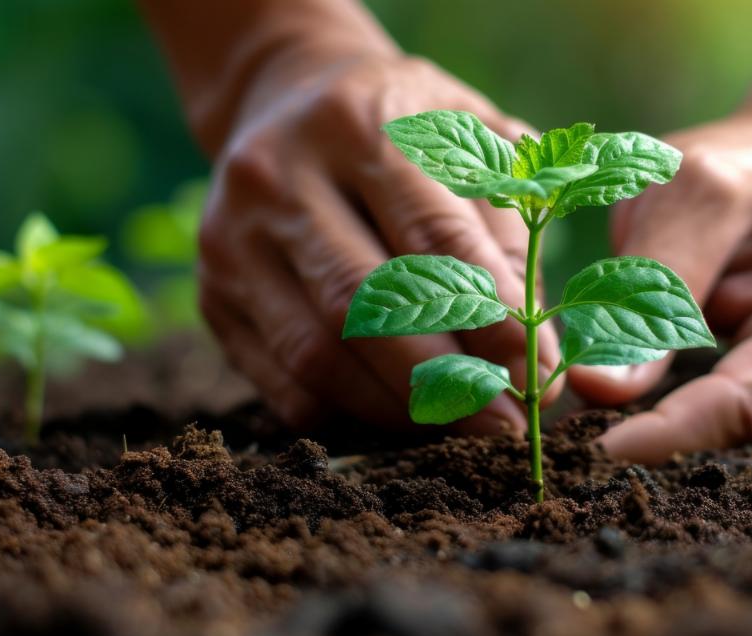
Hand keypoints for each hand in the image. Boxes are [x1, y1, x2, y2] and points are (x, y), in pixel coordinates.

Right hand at [198, 55, 561, 431]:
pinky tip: (398, 414)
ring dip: (398, 408)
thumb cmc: (408, 126)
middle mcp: (282, 176)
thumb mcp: (473, 142)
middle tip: (502, 426)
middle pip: (363, 305)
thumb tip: (531, 359)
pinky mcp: (213, 292)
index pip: (435, 240)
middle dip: (442, 380)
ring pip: (317, 353)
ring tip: (458, 425)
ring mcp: (233, 237)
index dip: (491, 320)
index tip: (538, 378)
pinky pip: (281, 380)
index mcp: (362, 124)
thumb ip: (511, 234)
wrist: (288, 93)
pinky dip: (346, 413)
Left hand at [570, 115, 751, 461]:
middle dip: (665, 429)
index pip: (748, 406)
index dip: (672, 434)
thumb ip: (647, 293)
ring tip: (631, 375)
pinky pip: (750, 432)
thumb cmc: (747, 173)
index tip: (600, 451)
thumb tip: (593, 386)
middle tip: (586, 415)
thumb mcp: (691, 199)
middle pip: (744, 434)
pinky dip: (702, 418)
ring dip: (682, 423)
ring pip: (742, 442)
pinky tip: (670, 391)